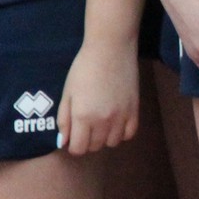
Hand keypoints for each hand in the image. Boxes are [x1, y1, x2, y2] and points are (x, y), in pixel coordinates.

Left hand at [58, 36, 139, 155]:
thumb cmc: (83, 68)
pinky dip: (121, 133)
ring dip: (104, 138)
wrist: (111, 49)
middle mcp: (103, 120)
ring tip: (100, 124)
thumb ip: (64, 120)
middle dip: (87, 141)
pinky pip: (129, 133)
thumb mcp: (67, 93)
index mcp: (83, 116)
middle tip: (85, 127)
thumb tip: (63, 142)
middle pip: (95, 146)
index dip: (73, 144)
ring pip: (112, 142)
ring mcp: (121, 115)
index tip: (73, 135)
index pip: (78, 148)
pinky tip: (115, 123)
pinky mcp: (135, 108)